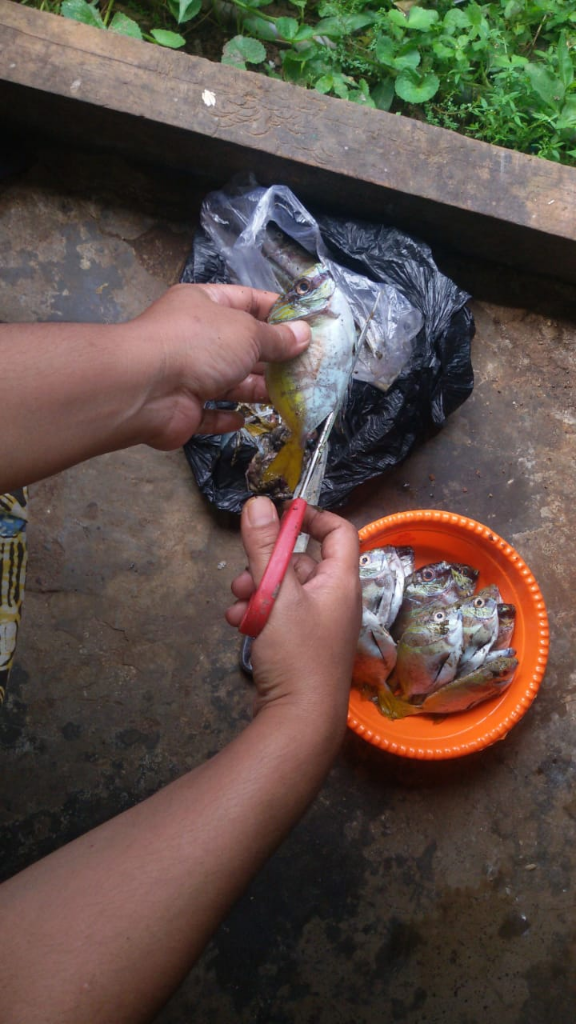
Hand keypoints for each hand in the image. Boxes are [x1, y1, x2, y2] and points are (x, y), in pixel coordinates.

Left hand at [128, 283, 310, 448]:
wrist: (147, 388)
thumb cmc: (198, 345)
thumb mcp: (246, 333)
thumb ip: (276, 338)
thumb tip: (303, 335)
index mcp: (205, 305)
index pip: (247, 300)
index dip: (277, 310)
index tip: (307, 322)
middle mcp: (195, 337)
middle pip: (241, 345)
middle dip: (273, 355)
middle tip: (307, 366)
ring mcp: (187, 374)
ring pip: (229, 381)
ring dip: (257, 388)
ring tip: (291, 394)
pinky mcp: (183, 409)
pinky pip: (209, 413)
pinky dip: (226, 416)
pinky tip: (244, 419)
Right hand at [226, 498, 361, 730]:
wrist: (300, 719)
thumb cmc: (297, 654)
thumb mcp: (276, 594)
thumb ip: (265, 547)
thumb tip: (258, 503)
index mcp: (340, 582)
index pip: (339, 531)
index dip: (312, 517)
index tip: (281, 515)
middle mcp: (335, 600)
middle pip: (301, 561)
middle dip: (267, 562)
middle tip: (245, 574)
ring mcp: (319, 624)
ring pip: (284, 589)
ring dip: (256, 589)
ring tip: (238, 602)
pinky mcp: (301, 645)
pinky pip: (279, 615)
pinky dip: (258, 613)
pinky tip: (238, 623)